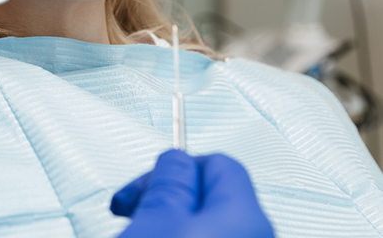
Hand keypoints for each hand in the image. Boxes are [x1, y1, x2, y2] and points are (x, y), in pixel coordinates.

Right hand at [111, 149, 273, 237]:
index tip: (145, 184)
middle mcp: (257, 237)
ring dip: (168, 220)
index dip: (176, 166)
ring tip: (138, 232)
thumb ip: (171, 180)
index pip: (218, 162)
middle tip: (132, 209)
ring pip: (205, 223)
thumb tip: (177, 158)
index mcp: (245, 216)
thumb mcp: (156, 219)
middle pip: (211, 195)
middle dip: (167, 195)